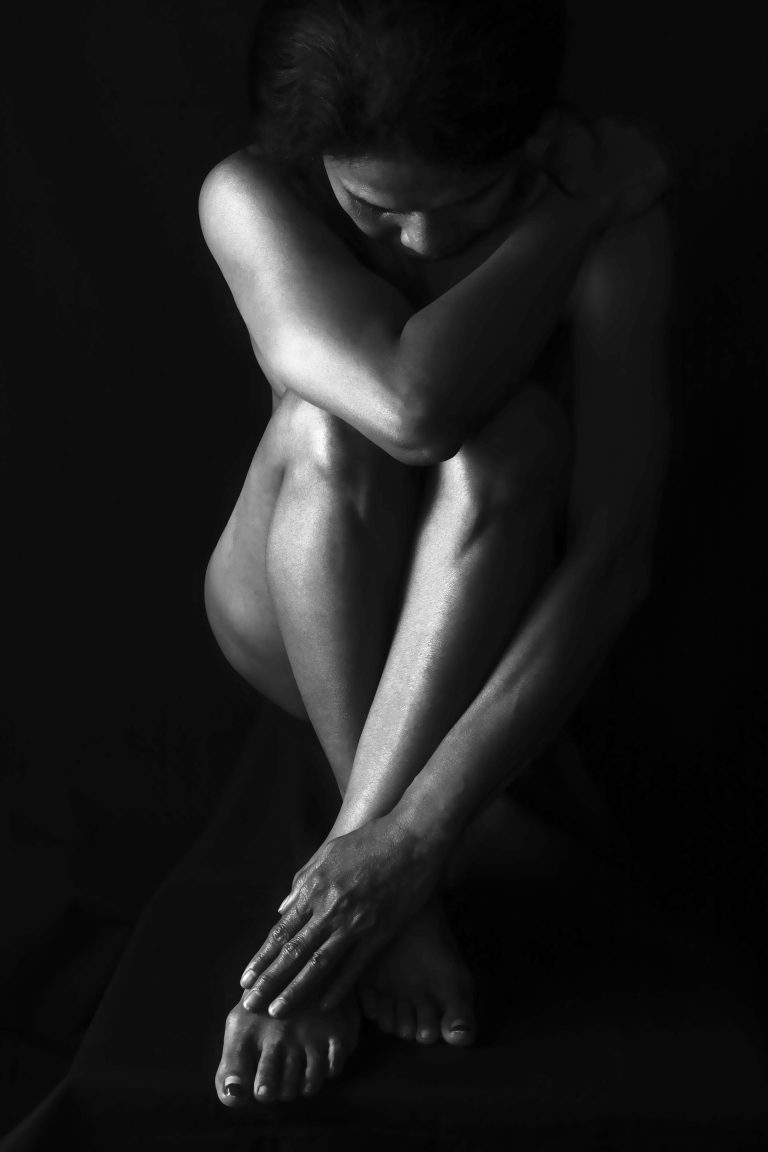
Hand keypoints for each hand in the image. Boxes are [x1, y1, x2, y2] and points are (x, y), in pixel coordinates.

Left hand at [239, 814, 442, 1017]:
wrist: (413, 837)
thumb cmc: (370, 840)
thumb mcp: (329, 853)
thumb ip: (303, 880)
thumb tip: (283, 907)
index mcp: (315, 888)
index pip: (281, 931)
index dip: (262, 957)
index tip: (245, 979)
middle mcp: (330, 909)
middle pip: (293, 952)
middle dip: (269, 981)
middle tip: (250, 1005)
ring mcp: (355, 923)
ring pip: (318, 964)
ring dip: (295, 990)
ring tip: (277, 1011)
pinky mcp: (380, 932)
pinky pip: (355, 965)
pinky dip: (338, 987)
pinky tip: (324, 1004)